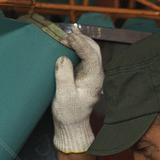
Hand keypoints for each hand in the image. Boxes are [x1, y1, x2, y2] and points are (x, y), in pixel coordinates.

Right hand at [52, 32, 103, 153]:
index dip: (80, 44)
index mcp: (94, 79)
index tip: (67, 38)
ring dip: (80, 41)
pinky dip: (78, 47)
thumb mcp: (63, 96)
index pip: (91, 55)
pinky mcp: (85, 74)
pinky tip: (69, 42)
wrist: (72, 125)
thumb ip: (64, 76)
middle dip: (81, 39)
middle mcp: (96, 74)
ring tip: (67, 35)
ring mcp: (92, 74)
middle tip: (65, 36)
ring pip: (91, 51)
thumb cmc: (69, 113)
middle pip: (94, 49)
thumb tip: (63, 57)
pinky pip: (85, 55)